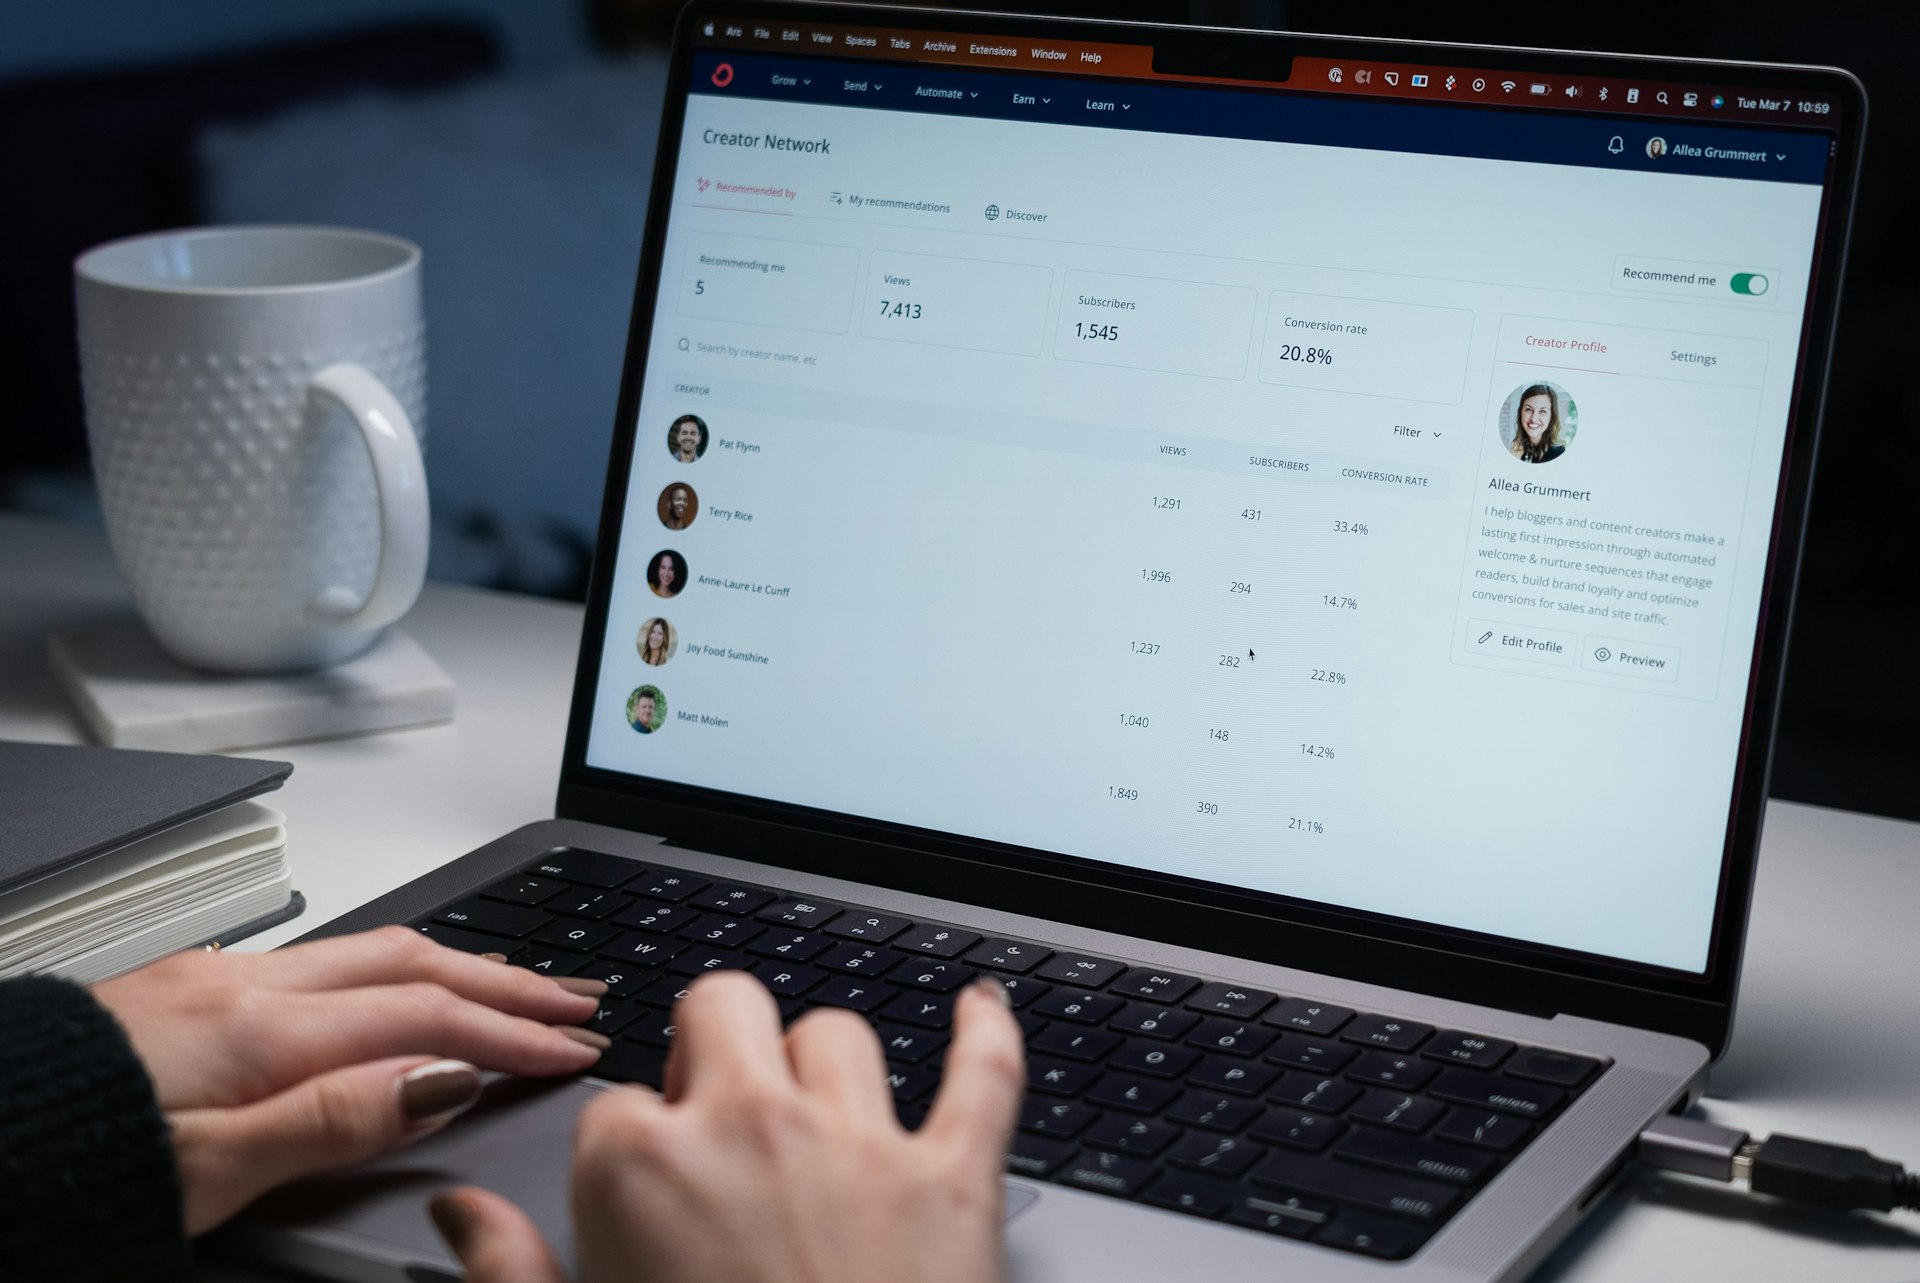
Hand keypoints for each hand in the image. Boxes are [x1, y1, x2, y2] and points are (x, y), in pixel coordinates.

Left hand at [91, 926, 608, 1232]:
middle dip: (509, 979)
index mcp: (264, 1031)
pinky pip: (328, 958)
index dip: (513, 1034)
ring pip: (373, 950)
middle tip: (580, 999)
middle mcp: (250, 986)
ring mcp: (220, 978)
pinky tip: (405, 980)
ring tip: (517, 981)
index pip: (427, 1019)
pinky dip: (398, 966)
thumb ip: (331, 1121)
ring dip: (461, 963)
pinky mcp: (192, 988)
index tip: (577, 1049)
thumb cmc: (64, 1167)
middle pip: (415, 963)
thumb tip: (442, 1079)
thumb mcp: (208, 1174)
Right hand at [432, 972, 1025, 1282]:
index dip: (630, 1143)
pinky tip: (980, 1005)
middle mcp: (748, 1128)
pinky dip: (987, 1032)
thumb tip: (463, 1212)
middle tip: (716, 1105)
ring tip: (814, 1105)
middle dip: (713, 1042)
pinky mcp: (952, 1179)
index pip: (615, 1101)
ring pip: (837, 1032)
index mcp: (641, 1168)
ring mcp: (857, 1145)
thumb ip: (511, 1268)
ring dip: (821, 1061)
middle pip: (724, 1006)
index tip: (644, 1183)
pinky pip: (983, 1075)